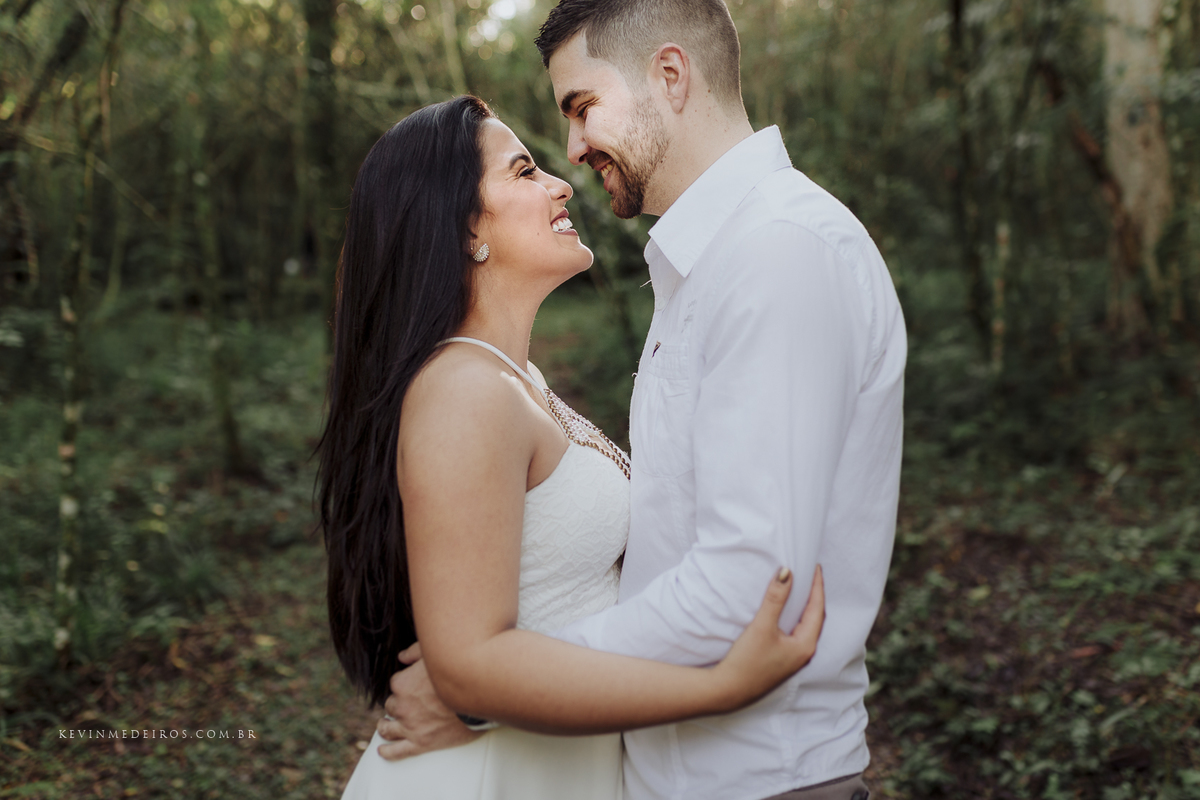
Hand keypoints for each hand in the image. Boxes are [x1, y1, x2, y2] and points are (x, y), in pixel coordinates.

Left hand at [376, 643, 482, 760]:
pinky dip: (388, 751)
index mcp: (402, 684)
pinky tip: (384, 750)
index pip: (395, 684)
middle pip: (392, 706)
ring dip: (385, 726)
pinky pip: (398, 751)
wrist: (479, 696)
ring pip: (389, 729)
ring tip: (385, 726)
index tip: (411, 685)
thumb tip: (403, 656)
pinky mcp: (421, 743)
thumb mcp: (435, 653)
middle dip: (397, 704)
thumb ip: (415, 651)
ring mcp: (410, 726)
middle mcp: (402, 706)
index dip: (404, 684)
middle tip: (405, 704)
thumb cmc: (459, 674)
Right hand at [713, 565, 824, 710]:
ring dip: (804, 607)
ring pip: (805, 626)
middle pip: (815, 618)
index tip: (814, 566)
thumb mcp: (762, 626)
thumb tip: (787, 572)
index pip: (817, 609)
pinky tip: (785, 613)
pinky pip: (795, 633)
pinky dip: (794, 618)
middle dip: (814, 596)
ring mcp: (792, 659)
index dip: (817, 586)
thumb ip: (775, 598)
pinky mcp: (781, 661)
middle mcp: (803, 653)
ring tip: (800, 589)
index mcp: (805, 645)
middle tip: (809, 574)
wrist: (728, 691)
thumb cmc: (747, 661)